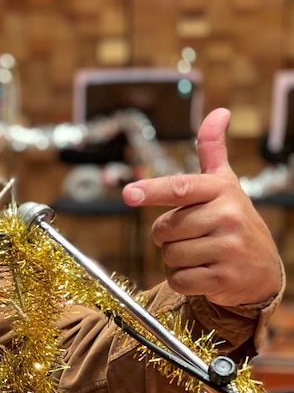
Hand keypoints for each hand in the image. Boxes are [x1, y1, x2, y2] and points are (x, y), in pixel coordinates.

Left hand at [122, 108, 280, 306]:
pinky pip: (179, 279)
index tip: (127, 193)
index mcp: (221, 190)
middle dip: (168, 236)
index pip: (179, 188)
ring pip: (170, 255)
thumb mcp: (224, 184)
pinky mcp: (225, 278)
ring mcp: (229, 248)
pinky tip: (204, 273)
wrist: (263, 269)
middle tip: (192, 236)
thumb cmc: (233, 221)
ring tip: (201, 254)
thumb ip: (213, 151)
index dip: (151, 191)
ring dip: (176, 259)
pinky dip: (183, 280)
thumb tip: (219, 112)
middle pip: (164, 228)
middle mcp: (228, 216)